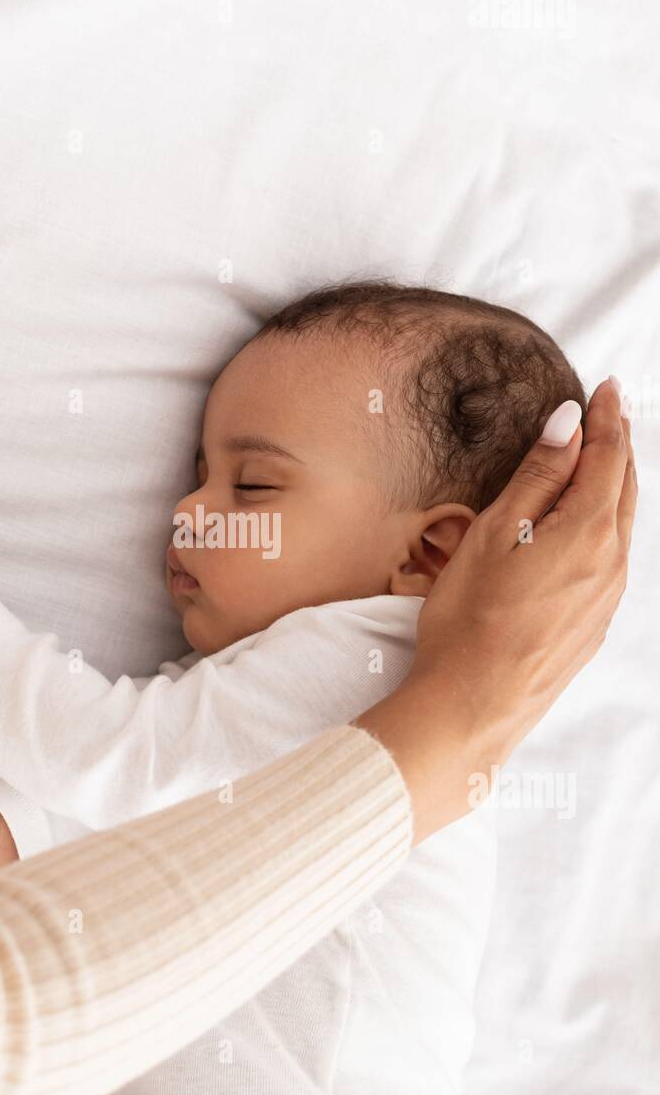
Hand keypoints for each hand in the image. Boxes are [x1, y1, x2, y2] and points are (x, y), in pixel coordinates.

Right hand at [358, 378, 636, 842]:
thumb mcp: (493, 532)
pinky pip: (613, 558)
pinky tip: (590, 525)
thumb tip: (570, 423)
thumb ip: (537, 475)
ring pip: (623, 525)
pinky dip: (608, 525)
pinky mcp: (593, 625)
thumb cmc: (469, 619)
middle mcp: (612, 563)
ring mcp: (607, 599)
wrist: (472, 706)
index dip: (608, 418)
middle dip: (619, 446)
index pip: (609, 457)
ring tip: (602, 460)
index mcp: (589, 532)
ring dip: (615, 486)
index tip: (607, 388)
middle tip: (610, 413)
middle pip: (625, 489)